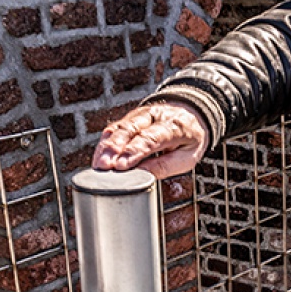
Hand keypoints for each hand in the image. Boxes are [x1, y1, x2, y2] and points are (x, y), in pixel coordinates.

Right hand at [92, 102, 209, 177]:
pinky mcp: (130, 117)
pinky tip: (98, 157)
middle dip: (115, 148)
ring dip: (106, 146)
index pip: (152, 138)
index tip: (121, 166)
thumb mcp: (187, 157)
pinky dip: (104, 143)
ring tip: (98, 164)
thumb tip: (141, 177)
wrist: (191, 114)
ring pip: (119, 127)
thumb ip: (164, 166)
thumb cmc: (189, 140)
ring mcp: (141, 114)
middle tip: (104, 166)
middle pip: (130, 129)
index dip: (134, 151)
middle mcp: (155, 115)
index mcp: (175, 125)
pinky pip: (114, 128)